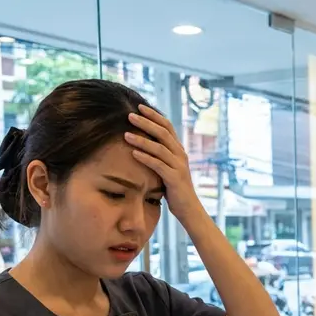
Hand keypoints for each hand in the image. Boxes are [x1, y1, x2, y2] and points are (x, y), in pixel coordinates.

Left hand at [125, 106, 204, 221]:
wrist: (189, 208)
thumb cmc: (174, 188)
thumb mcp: (168, 167)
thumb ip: (160, 155)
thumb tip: (142, 143)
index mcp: (179, 150)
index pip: (167, 126)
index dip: (154, 115)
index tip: (139, 107)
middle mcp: (180, 154)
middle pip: (163, 133)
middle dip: (146, 123)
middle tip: (129, 115)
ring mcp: (179, 166)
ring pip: (159, 148)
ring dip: (142, 140)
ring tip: (125, 135)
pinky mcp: (174, 178)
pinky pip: (158, 165)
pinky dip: (145, 158)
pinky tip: (133, 153)